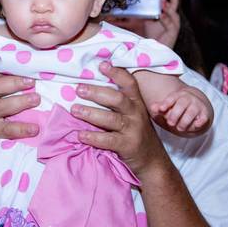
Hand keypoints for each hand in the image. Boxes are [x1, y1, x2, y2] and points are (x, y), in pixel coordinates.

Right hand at [0, 69, 40, 154]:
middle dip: (15, 83)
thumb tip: (28, 69)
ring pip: (1, 107)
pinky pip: (7, 129)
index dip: (4, 66)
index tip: (21, 63)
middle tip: (32, 82)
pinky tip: (35, 128)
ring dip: (21, 102)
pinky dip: (22, 129)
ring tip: (36, 99)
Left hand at [71, 61, 169, 178]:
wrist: (153, 161)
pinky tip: (80, 134)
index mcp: (137, 104)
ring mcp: (133, 130)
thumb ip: (119, 104)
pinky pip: (108, 140)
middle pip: (117, 99)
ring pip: (111, 119)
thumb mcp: (134, 115)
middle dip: (96, 92)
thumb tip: (90, 89)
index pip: (129, 84)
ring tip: (74, 109)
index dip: (117, 73)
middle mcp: (136, 114)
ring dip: (90, 113)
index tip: (102, 65)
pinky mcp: (128, 146)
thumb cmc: (137, 134)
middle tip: (79, 89)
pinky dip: (93, 137)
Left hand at [142, 0, 180, 47]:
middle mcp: (172, 21)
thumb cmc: (152, 36)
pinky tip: (161, 15)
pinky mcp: (172, 34)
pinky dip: (166, 19)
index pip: (171, 5)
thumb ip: (148, 13)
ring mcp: (174, 28)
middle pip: (175, 9)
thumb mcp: (148, 22)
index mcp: (168, 17)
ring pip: (174, 16)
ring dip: (169, 9)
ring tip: (163, 2)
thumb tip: (143, 4)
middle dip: (174, 0)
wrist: (153, 50)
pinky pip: (171, 25)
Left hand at [150, 86, 212, 133]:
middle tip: (170, 123)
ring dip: (185, 121)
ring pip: (191, 112)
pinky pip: (203, 118)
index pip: (172, 97)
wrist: (195, 104)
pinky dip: (200, 122)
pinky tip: (195, 125)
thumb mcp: (168, 106)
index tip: (161, 109)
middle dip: (175, 115)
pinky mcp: (205, 114)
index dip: (166, 103)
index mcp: (178, 95)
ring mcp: (197, 105)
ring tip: (179, 128)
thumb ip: (160, 107)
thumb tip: (153, 107)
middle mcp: (189, 98)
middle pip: (181, 104)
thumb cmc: (177, 107)